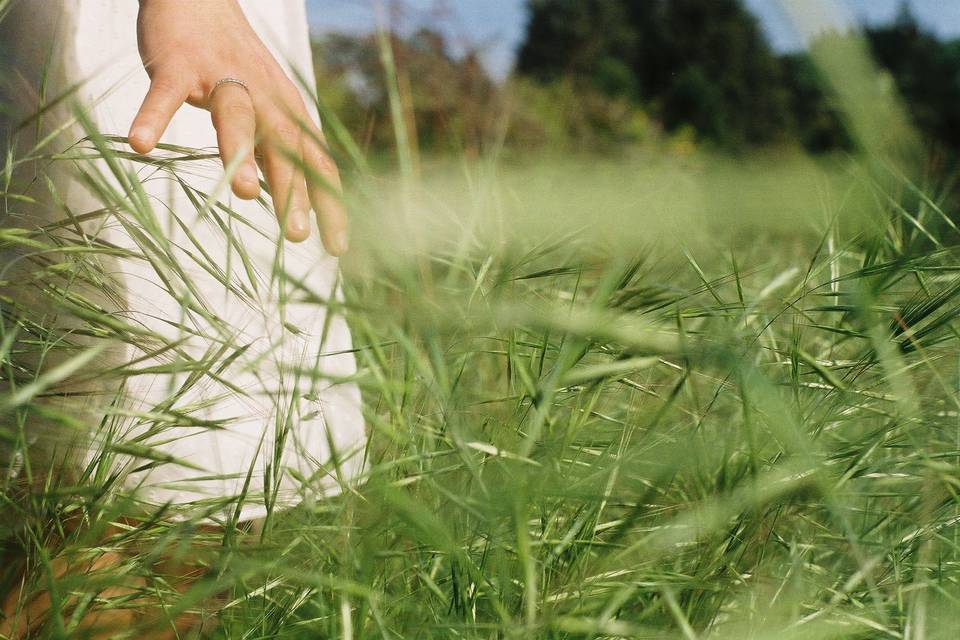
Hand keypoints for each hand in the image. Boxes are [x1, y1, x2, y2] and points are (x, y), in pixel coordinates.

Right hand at [128, 0, 346, 252]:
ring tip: (242, 193)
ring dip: (240, 153)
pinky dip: (153, 116)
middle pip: (284, 147)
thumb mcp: (270, 110)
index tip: (338, 248)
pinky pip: (166, 93)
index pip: (318, 165)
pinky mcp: (179, 64)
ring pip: (236, 117)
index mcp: (289, 115)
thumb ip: (281, 154)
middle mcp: (265, 98)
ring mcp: (222, 78)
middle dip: (293, 191)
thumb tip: (299, 208)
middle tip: (297, 234)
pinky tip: (140, 144)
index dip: (330, 205)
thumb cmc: (237, 68)